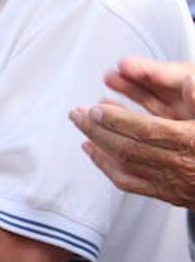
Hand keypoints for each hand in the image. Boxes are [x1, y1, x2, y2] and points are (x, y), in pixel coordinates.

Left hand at [69, 58, 194, 207]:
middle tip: (78, 113)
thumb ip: (185, 83)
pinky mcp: (170, 194)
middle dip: (98, 129)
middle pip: (129, 148)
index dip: (119, 120)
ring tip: (82, 126)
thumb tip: (138, 68)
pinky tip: (93, 150)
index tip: (97, 107)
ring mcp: (175, 182)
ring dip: (98, 144)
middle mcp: (183, 165)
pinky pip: (129, 182)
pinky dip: (106, 165)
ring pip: (126, 165)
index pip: (148, 131)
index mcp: (193, 141)